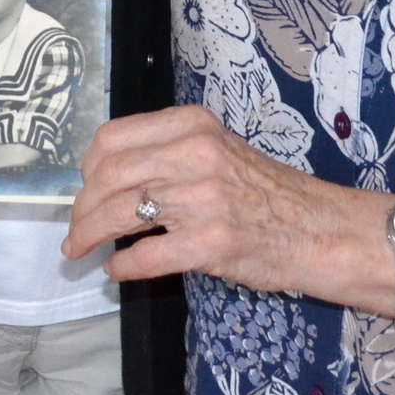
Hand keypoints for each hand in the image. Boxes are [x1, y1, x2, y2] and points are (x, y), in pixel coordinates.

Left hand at [64, 106, 390, 298]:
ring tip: (80, 250)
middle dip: (81, 208)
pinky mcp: (210, 243)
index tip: (84, 188)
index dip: (87, 168)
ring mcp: (202, 199)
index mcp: (191, 126)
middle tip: (75, 229)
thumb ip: (167, 152)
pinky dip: (121, 265)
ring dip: (88, 235)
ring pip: (118, 214)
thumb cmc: (265, 191)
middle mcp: (194, 154)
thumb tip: (106, 175)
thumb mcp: (217, 148)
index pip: (112, 138)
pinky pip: (144, 256)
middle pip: (107, 177)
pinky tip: (117, 269)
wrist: (319, 228)